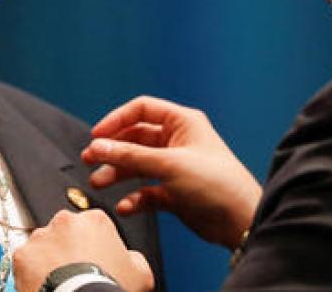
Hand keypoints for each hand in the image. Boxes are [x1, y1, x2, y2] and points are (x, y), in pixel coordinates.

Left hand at [14, 210, 152, 291]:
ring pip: (43, 246)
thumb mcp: (141, 273)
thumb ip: (133, 257)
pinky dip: (32, 274)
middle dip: (68, 250)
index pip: (93, 227)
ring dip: (49, 260)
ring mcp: (41, 237)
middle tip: (75, 275)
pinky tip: (45, 287)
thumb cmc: (109, 288)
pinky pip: (26, 262)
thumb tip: (129, 258)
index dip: (94, 248)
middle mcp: (65, 221)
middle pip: (65, 233)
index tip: (95, 263)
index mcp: (95, 220)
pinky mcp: (22, 255)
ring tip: (59, 283)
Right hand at [82, 95, 261, 248]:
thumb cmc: (217, 184)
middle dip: (112, 149)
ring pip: (137, 165)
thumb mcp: (169, 164)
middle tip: (90, 159)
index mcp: (183, 123)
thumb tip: (99, 146)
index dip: (117, 120)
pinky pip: (146, 191)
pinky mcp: (174, 193)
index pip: (142, 110)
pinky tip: (126, 205)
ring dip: (117, 173)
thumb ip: (131, 155)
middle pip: (135, 138)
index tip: (97, 135)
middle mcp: (178, 142)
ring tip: (99, 183)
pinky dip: (134, 197)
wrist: (240, 221)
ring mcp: (175, 168)